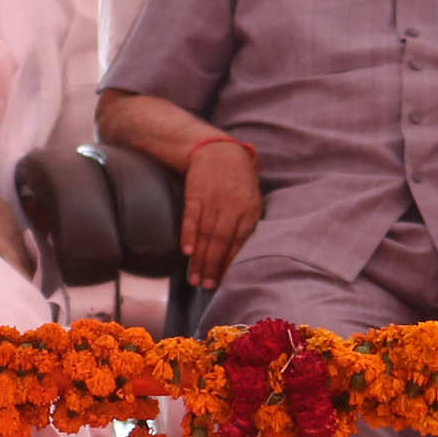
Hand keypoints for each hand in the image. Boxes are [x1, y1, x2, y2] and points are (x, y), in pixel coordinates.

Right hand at [181, 136, 260, 289]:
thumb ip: (246, 224)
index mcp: (250, 210)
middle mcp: (232, 207)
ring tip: (194, 279)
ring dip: (199, 259)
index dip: (229, 264)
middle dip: (212, 267)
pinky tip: (186, 252)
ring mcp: (213, 200)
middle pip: (221, 242)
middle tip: (206, 286)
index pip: (239, 243)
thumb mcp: (251, 199)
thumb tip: (238, 255)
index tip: (222, 282)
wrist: (218, 150)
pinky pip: (191, 218)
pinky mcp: (195, 194)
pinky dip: (188, 235)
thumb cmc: (237, 179)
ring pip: (205, 235)